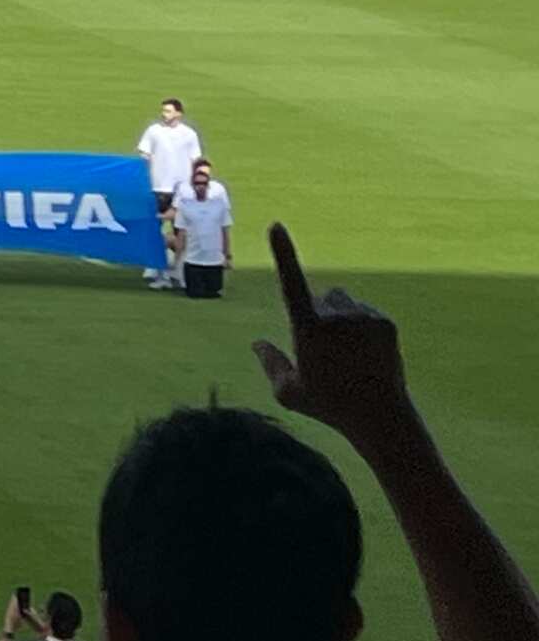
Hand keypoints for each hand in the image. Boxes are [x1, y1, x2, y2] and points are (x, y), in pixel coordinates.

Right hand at [252, 224, 410, 441]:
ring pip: (342, 301)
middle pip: (319, 298)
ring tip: (346, 352)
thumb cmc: (328, 406)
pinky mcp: (384, 322)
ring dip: (338, 316)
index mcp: (307, 329)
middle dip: (317, 313)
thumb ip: (270, 363)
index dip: (283, 253)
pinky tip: (365, 355)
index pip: (290, 284)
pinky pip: (365, 311)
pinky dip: (361, 326)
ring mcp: (363, 317)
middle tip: (323, 350)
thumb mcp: (288, 392)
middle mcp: (336, 316)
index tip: (277, 226)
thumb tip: (257, 342)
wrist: (380, 415)